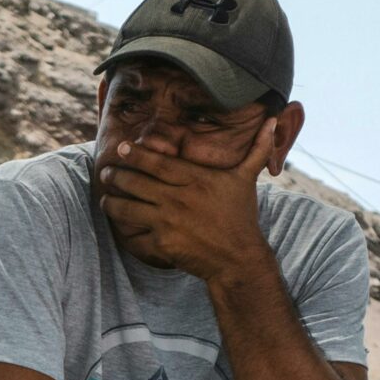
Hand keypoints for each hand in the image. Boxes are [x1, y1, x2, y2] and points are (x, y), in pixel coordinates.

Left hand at [94, 123, 275, 279]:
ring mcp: (167, 222)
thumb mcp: (247, 180)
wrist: (236, 258)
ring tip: (105, 197)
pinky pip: (135, 234)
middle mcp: (178, 199)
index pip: (157, 163)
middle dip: (117, 176)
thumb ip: (256, 149)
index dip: (135, 154)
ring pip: (128, 208)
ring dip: (112, 202)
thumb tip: (275, 120)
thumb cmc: (240, 216)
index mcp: (194, 180)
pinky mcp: (161, 244)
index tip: (121, 148)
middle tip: (105, 172)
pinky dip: (123, 229)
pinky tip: (115, 223)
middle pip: (136, 183)